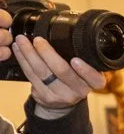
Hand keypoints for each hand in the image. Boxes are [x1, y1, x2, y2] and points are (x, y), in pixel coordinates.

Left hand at [1, 0, 106, 114]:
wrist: (63, 103)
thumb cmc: (75, 79)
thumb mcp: (87, 71)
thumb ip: (85, 57)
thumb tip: (71, 30)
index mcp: (94, 82)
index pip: (94, 78)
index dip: (85, 70)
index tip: (75, 60)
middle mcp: (79, 90)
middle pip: (62, 71)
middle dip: (47, 53)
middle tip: (38, 39)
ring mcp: (61, 95)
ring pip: (42, 72)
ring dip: (29, 54)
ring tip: (22, 40)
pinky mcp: (44, 96)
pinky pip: (31, 76)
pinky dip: (23, 60)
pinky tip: (19, 51)